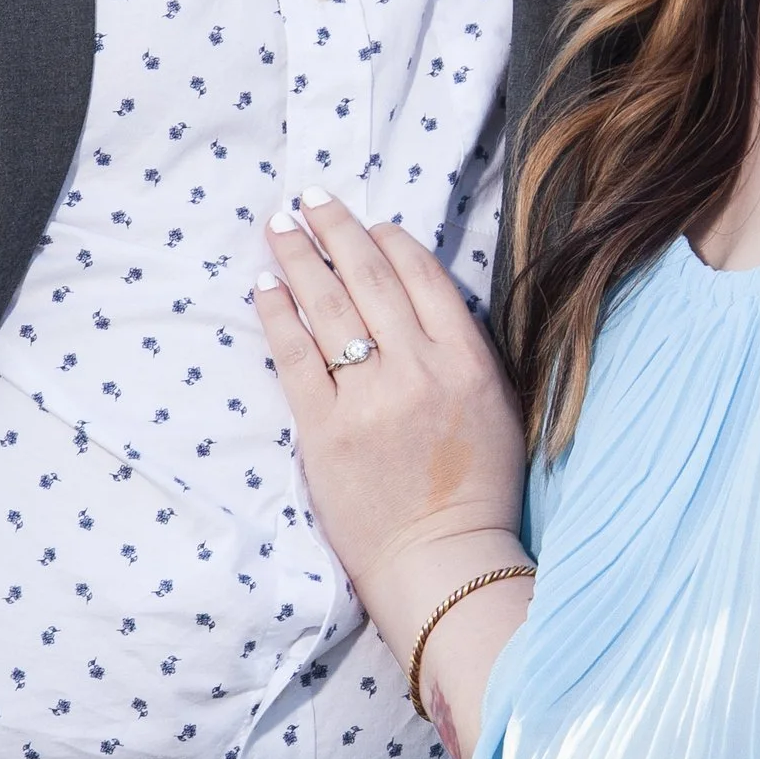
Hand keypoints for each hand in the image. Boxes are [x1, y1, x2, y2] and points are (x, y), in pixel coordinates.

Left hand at [252, 199, 528, 638]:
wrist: (442, 560)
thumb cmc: (475, 490)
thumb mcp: (494, 405)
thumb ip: (461, 348)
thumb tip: (417, 293)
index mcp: (467, 361)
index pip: (423, 274)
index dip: (389, 240)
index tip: (367, 223)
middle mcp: (418, 369)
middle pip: (368, 276)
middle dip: (335, 229)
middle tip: (311, 198)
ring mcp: (369, 399)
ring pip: (327, 306)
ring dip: (299, 257)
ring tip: (279, 225)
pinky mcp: (325, 430)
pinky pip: (295, 356)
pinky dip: (278, 314)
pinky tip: (264, 285)